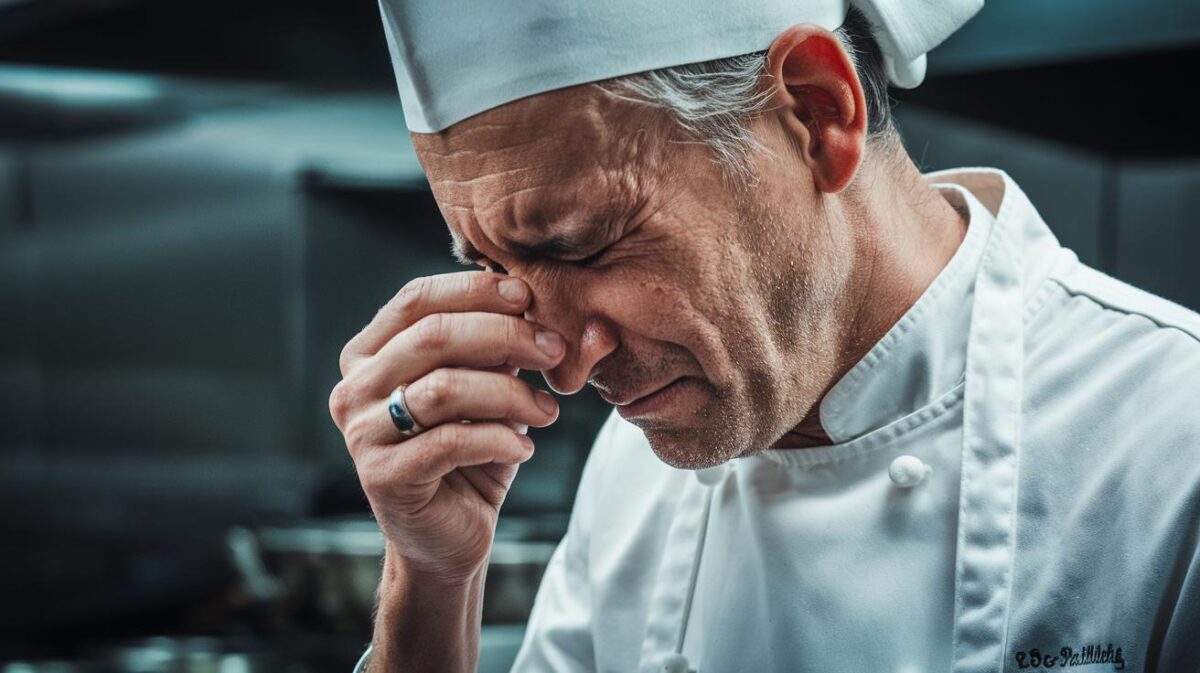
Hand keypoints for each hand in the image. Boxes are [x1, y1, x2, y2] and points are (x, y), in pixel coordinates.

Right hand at [329, 272, 564, 583]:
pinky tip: (524, 447)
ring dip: (510, 393)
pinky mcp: (383, 476)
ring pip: (445, 388)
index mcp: (368, 354)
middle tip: (553, 349)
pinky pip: (451, 441)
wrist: (448, 538)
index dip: (474, 291)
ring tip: (546, 411)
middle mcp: (353, 388)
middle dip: (505, 334)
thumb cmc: (467, 455)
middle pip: (434, 336)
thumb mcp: (484, 390)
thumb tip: (534, 307)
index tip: (528, 298)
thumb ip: (495, 349)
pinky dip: (500, 439)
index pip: (416, 299)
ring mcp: (362, 433)